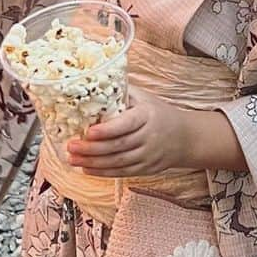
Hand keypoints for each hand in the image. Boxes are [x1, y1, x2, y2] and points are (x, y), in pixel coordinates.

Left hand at [66, 89, 191, 177]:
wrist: (185, 138)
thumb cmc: (159, 114)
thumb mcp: (144, 98)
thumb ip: (121, 93)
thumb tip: (94, 83)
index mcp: (147, 116)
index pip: (126, 124)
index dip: (107, 130)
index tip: (88, 131)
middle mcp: (149, 137)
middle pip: (118, 146)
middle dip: (92, 148)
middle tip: (71, 146)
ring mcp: (148, 155)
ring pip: (118, 162)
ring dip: (93, 163)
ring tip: (73, 159)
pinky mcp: (146, 169)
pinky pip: (122, 172)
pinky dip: (103, 172)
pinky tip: (87, 169)